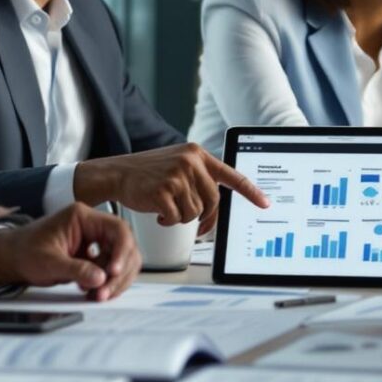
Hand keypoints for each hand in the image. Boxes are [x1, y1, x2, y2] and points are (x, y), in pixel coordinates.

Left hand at [0, 204, 143, 299]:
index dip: (121, 251)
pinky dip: (106, 283)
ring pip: (121, 260)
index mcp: (82, 217)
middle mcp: (92, 226)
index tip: (114, 271)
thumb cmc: (24, 251)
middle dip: (119, 272)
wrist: (11, 258)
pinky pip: (110, 269)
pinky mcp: (92, 256)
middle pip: (124, 246)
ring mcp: (94, 241)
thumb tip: (101, 278)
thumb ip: (76, 270)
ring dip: (115, 280)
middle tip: (106, 292)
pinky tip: (93, 292)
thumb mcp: (48, 262)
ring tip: (98, 295)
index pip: (117, 229)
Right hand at [73, 143, 267, 234]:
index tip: (265, 203)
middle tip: (197, 227)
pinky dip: (168, 221)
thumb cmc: (148, 174)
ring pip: (195, 212)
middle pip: (213, 201)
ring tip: (167, 208)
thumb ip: (199, 176)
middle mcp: (190, 162)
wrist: (117, 173)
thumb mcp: (177, 164)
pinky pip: (177, 218)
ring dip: (182, 217)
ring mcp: (176, 175)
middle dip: (205, 217)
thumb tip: (218, 203)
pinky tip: (158, 212)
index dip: (250, 192)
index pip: (231, 175)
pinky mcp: (163, 191)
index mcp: (197, 154)